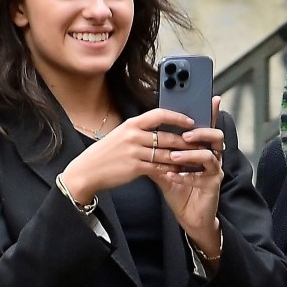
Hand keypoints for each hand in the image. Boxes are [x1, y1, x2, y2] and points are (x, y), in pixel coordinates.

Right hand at [60, 107, 193, 202]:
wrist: (87, 171)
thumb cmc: (106, 154)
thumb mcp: (121, 135)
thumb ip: (140, 131)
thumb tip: (161, 128)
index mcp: (131, 124)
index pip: (159, 114)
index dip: (177, 117)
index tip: (190, 121)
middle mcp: (133, 135)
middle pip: (167, 136)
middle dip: (185, 141)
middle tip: (199, 143)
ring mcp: (134, 152)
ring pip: (166, 153)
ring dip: (182, 157)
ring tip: (194, 158)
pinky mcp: (135, 168)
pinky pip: (159, 168)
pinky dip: (171, 170)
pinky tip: (179, 172)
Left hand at [153, 97, 225, 253]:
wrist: (188, 216)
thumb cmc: (179, 189)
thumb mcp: (166, 168)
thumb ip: (159, 153)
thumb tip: (142, 137)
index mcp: (202, 148)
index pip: (206, 126)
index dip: (211, 112)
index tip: (211, 99)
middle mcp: (212, 157)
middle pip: (216, 136)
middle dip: (201, 132)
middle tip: (184, 134)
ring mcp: (214, 171)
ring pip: (209, 155)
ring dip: (190, 154)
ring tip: (174, 157)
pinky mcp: (213, 186)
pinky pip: (202, 177)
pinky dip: (186, 176)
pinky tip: (172, 176)